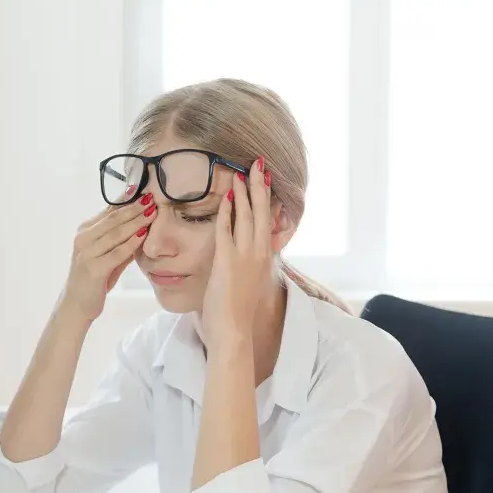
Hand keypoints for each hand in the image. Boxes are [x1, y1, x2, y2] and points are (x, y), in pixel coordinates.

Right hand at [59, 192, 156, 321]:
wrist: (77, 305)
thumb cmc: (95, 280)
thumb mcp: (108, 256)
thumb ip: (121, 241)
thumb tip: (143, 222)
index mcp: (85, 231)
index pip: (109, 211)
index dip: (127, 200)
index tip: (144, 190)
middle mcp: (83, 239)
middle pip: (113, 219)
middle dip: (134, 207)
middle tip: (152, 197)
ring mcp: (87, 253)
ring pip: (116, 233)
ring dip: (136, 221)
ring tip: (152, 212)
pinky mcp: (93, 268)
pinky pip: (117, 252)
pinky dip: (131, 243)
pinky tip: (144, 235)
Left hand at [201, 158, 272, 350]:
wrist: (234, 329)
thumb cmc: (237, 309)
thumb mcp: (247, 281)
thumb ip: (247, 262)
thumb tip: (242, 251)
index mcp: (264, 256)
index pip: (267, 220)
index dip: (267, 198)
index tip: (266, 179)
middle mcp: (258, 252)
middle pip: (261, 211)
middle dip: (259, 185)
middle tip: (258, 163)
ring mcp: (244, 255)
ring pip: (246, 216)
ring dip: (244, 192)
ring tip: (242, 172)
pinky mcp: (227, 260)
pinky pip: (226, 229)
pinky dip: (226, 211)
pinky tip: (224, 197)